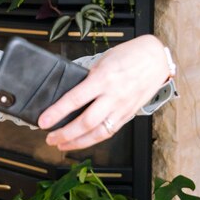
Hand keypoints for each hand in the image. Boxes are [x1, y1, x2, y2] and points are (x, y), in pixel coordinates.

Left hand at [38, 35, 170, 150]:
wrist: (156, 59)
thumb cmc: (128, 55)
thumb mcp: (103, 61)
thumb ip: (88, 78)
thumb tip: (70, 92)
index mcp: (104, 78)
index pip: (75, 99)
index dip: (57, 112)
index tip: (44, 121)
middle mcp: (113, 96)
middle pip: (86, 122)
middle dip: (65, 134)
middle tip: (49, 138)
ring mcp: (123, 107)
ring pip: (98, 132)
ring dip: (78, 142)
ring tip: (61, 144)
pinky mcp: (129, 114)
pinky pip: (110, 131)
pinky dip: (94, 139)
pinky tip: (82, 141)